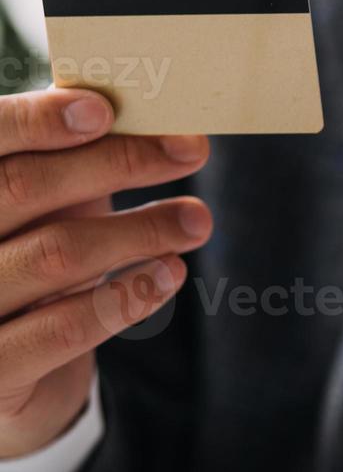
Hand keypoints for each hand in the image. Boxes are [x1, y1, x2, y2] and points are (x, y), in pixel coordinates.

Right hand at [0, 89, 211, 458]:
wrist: (8, 373)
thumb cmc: (27, 257)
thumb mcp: (41, 202)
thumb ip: (66, 154)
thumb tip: (124, 98)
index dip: (36, 121)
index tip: (104, 110)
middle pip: (23, 189)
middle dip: (116, 163)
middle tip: (191, 150)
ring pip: (53, 255)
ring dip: (139, 230)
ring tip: (196, 220)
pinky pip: (61, 330)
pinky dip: (125, 296)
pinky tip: (169, 274)